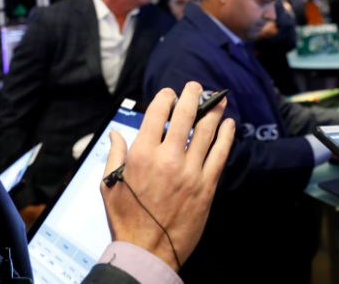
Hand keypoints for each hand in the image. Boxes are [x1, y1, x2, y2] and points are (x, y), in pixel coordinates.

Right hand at [100, 82, 234, 270]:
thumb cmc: (126, 219)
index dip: (165, 97)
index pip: (157, 112)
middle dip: (192, 95)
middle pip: (184, 115)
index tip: (169, 94)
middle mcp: (167, 158)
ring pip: (206, 131)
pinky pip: (220, 154)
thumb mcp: (109, 184)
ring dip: (213, 111)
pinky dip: (226, 137)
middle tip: (195, 87)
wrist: (148, 251)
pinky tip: (229, 126)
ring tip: (219, 99)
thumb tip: (115, 135)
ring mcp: (189, 172)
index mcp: (141, 154)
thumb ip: (115, 155)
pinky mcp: (206, 186)